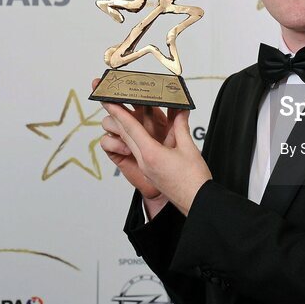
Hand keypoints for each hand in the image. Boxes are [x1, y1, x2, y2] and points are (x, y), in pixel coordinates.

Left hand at [99, 96, 211, 215]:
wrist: (196, 202)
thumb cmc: (194, 179)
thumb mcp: (189, 149)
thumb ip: (181, 127)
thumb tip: (181, 111)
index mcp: (151, 154)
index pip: (130, 128)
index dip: (119, 112)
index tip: (108, 100)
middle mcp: (144, 160)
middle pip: (126, 134)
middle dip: (116, 117)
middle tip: (108, 101)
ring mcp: (146, 167)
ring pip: (131, 143)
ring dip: (125, 128)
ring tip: (121, 113)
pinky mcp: (150, 171)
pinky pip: (139, 151)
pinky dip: (136, 138)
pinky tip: (139, 133)